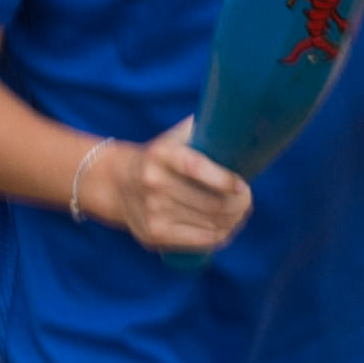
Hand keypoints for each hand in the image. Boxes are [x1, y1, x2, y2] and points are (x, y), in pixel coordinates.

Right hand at [88, 122, 249, 253]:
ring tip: (241, 212)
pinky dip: (221, 236)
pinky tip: (227, 228)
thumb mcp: (174, 137)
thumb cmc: (159, 157)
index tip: (243, 185)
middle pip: (211, 203)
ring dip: (234, 220)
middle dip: (239, 204)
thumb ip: (203, 128)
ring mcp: (153, 212)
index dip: (224, 180)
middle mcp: (154, 183)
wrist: (116, 182)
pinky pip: (200, 241)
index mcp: (161, 154)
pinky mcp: (155, 234)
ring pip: (210, 224)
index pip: (195, 168)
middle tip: (247, 199)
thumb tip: (242, 121)